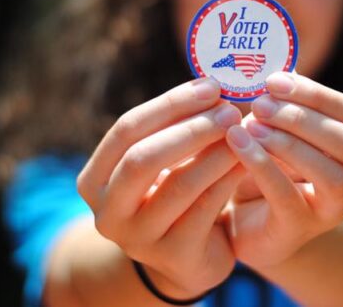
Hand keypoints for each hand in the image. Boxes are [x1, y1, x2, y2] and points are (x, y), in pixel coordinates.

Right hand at [76, 78, 244, 296]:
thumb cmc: (174, 192)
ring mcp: (137, 240)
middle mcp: (107, 213)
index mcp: (94, 181)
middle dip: (191, 128)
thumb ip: (173, 126)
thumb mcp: (162, 161)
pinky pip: (205, 208)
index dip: (170, 104)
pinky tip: (248, 159)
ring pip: (179, 184)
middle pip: (143, 157)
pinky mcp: (173, 256)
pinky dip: (228, 177)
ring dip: (216, 151)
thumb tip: (211, 84)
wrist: (189, 257)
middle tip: (229, 110)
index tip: (210, 86)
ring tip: (243, 131)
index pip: (127, 129)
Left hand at [224, 72, 342, 268]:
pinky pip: (288, 196)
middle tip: (260, 103)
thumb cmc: (271, 163)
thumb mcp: (281, 127)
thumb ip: (285, 100)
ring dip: (288, 143)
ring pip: (331, 174)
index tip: (274, 80)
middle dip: (303, 118)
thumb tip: (275, 60)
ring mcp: (335, 211)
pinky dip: (263, 166)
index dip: (316, 94)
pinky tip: (239, 145)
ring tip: (250, 125)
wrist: (247, 218)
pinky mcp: (301, 229)